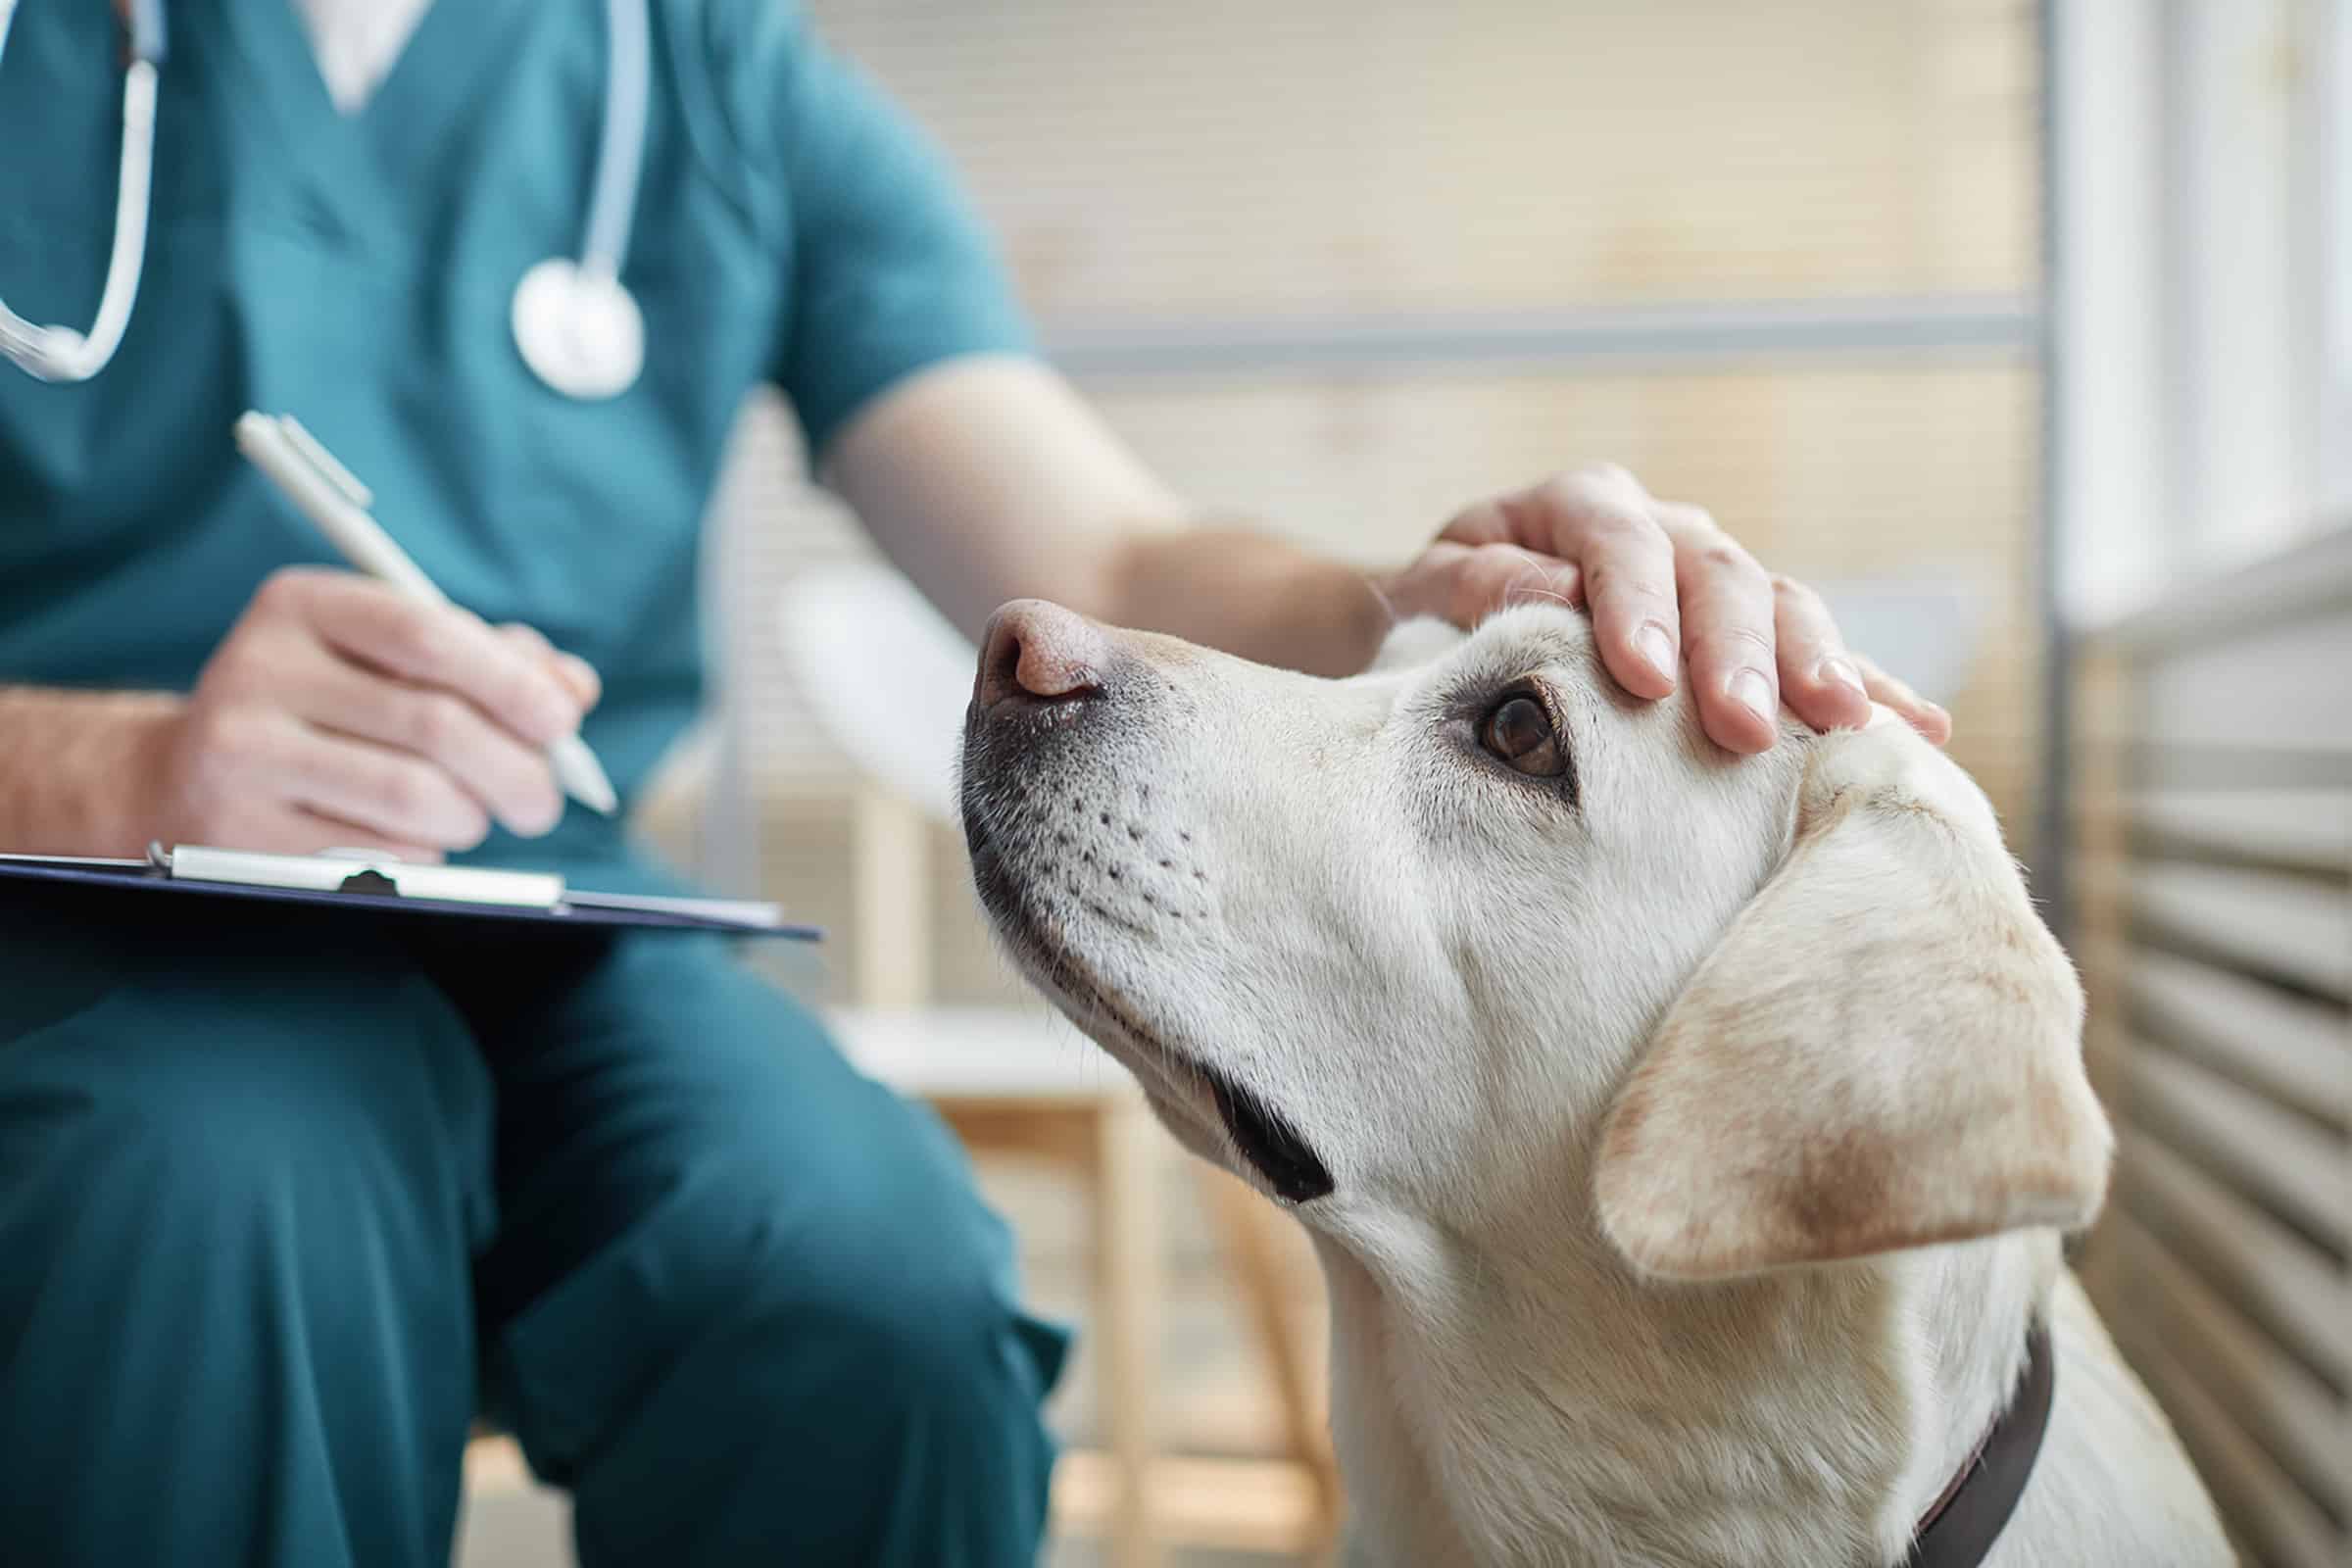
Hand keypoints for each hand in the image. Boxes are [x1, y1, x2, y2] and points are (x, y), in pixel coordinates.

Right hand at [140, 568, 601, 857]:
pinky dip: (424, 855)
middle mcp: (259, 668)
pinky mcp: (239, 834)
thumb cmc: (327, 709)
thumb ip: (489, 662)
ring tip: (474, 816)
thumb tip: (573, 689)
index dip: (511, 683)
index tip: (562, 724)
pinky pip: (378, 855)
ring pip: (415, 798)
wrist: (186, 777)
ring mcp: (241, 754)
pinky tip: (410, 840)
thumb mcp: (391, 661)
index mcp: (301, 605)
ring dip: (472, 817)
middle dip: (517, 771)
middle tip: (543, 800)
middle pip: (435, 725)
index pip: (427, 635)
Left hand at [1380, 465, 1949, 752]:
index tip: (1644, 680)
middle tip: (1743, 728)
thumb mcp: (1426, 594)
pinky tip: (1920, 729)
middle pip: (1718, 575)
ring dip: (1817, 666)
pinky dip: (1870, 688)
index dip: (1636, 607)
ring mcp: (1715, 579)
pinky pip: (1818, 654)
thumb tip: (1552, 594)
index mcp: (1578, 505)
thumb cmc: (1433, 614)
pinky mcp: (1749, 637)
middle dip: (1737, 653)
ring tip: (1846, 726)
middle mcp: (1663, 529)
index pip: (1618, 541)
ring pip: (1783, 606)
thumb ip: (1476, 587)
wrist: (1447, 628)